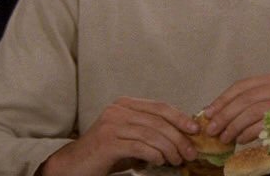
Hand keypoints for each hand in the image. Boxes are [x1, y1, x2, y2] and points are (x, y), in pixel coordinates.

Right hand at [38, 96, 200, 175]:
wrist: (74, 165)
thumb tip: (183, 137)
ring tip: (177, 160)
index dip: (180, 117)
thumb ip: (151, 132)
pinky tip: (160, 161)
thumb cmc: (106, 153)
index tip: (196, 130)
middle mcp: (119, 110)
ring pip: (151, 134)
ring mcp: (112, 124)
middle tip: (190, 152)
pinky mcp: (108, 142)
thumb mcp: (131, 137)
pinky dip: (154, 155)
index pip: (160, 107)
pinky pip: (140, 147)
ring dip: (169, 149)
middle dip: (178, 137)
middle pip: (158, 121)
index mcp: (126, 104)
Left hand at [203, 71, 269, 144]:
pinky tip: (240, 140)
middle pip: (246, 98)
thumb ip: (250, 102)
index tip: (208, 112)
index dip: (223, 99)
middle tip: (212, 129)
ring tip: (224, 138)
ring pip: (252, 110)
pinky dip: (247, 133)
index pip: (244, 85)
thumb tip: (216, 111)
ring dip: (233, 126)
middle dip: (224, 114)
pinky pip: (262, 125)